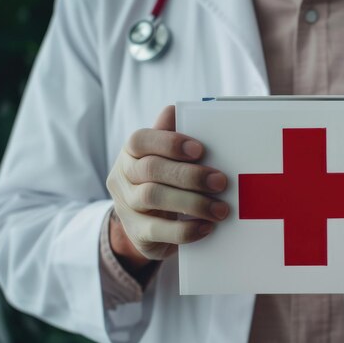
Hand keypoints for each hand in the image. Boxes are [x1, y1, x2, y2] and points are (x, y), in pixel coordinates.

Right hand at [106, 106, 228, 268]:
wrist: (150, 226)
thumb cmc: (165, 182)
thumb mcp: (168, 160)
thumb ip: (173, 138)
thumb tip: (176, 110)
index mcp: (132, 152)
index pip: (140, 140)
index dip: (169, 142)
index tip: (200, 150)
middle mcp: (123, 176)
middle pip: (151, 169)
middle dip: (190, 175)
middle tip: (221, 182)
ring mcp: (126, 205)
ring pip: (153, 197)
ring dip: (192, 202)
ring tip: (220, 209)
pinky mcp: (136, 232)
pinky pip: (158, 230)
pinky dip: (186, 229)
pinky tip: (207, 227)